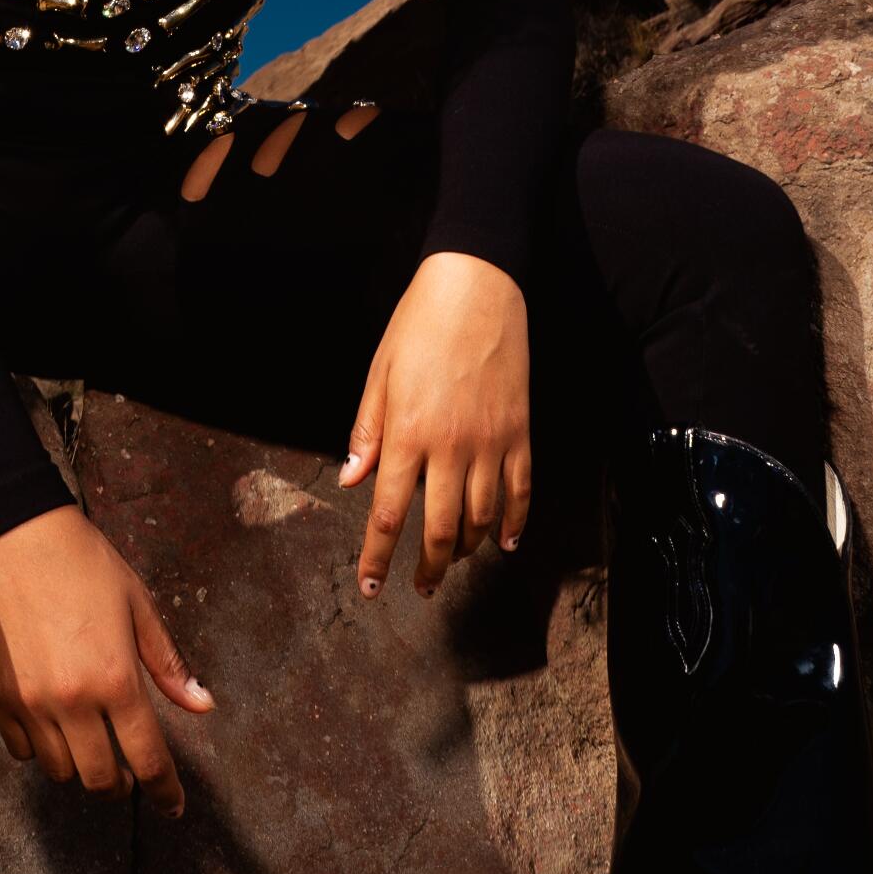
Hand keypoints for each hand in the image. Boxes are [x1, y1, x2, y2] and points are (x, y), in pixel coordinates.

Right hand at [0, 501, 214, 815]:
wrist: (18, 536)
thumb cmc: (85, 564)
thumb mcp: (138, 606)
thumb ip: (168, 664)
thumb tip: (202, 706)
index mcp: (115, 679)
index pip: (147, 759)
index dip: (165, 792)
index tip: (173, 807)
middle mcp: (72, 701)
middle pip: (100, 779)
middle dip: (121, 785)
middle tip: (129, 772)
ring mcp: (31, 703)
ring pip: (60, 772)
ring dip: (81, 766)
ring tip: (90, 742)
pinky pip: (22, 751)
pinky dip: (41, 749)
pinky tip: (53, 726)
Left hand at [338, 253, 530, 596]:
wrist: (477, 286)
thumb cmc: (420, 324)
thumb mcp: (380, 372)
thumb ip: (367, 429)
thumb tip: (351, 478)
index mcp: (408, 433)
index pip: (388, 514)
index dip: (377, 557)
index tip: (370, 587)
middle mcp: (450, 446)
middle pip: (441, 529)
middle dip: (429, 567)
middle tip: (421, 587)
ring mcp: (491, 442)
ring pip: (483, 518)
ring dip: (468, 549)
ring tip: (455, 561)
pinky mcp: (520, 432)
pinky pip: (521, 490)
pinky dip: (515, 523)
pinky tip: (504, 542)